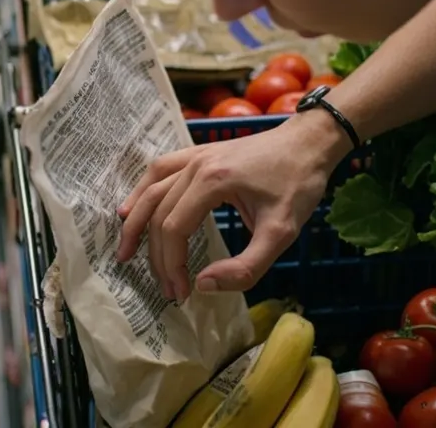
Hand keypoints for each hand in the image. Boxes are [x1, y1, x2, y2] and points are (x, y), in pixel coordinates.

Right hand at [116, 111, 348, 300]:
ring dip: (136, 222)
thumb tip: (203, 285)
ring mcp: (194, 155)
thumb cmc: (298, 185)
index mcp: (212, 182)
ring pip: (151, 189)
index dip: (171, 265)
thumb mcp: (281, 233)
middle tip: (165, 288)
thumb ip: (246, 266)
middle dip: (156, 255)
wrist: (309, 142)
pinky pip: (160, 170)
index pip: (173, 229)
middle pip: (158, 213)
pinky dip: (142, 191)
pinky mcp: (199, 153)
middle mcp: (195, 165)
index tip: (182, 293)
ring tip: (126, 251)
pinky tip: (133, 207)